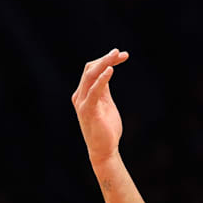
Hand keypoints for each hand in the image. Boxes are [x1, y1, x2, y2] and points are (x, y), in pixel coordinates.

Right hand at [71, 48, 128, 165]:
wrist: (104, 149)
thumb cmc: (106, 128)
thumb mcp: (106, 103)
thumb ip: (103, 89)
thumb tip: (107, 72)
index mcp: (84, 93)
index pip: (92, 70)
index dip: (106, 60)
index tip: (123, 55)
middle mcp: (80, 95)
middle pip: (90, 69)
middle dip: (106, 59)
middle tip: (121, 52)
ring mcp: (83, 102)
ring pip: (90, 76)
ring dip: (104, 64)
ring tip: (116, 55)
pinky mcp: (88, 110)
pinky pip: (94, 91)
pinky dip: (101, 79)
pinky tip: (111, 70)